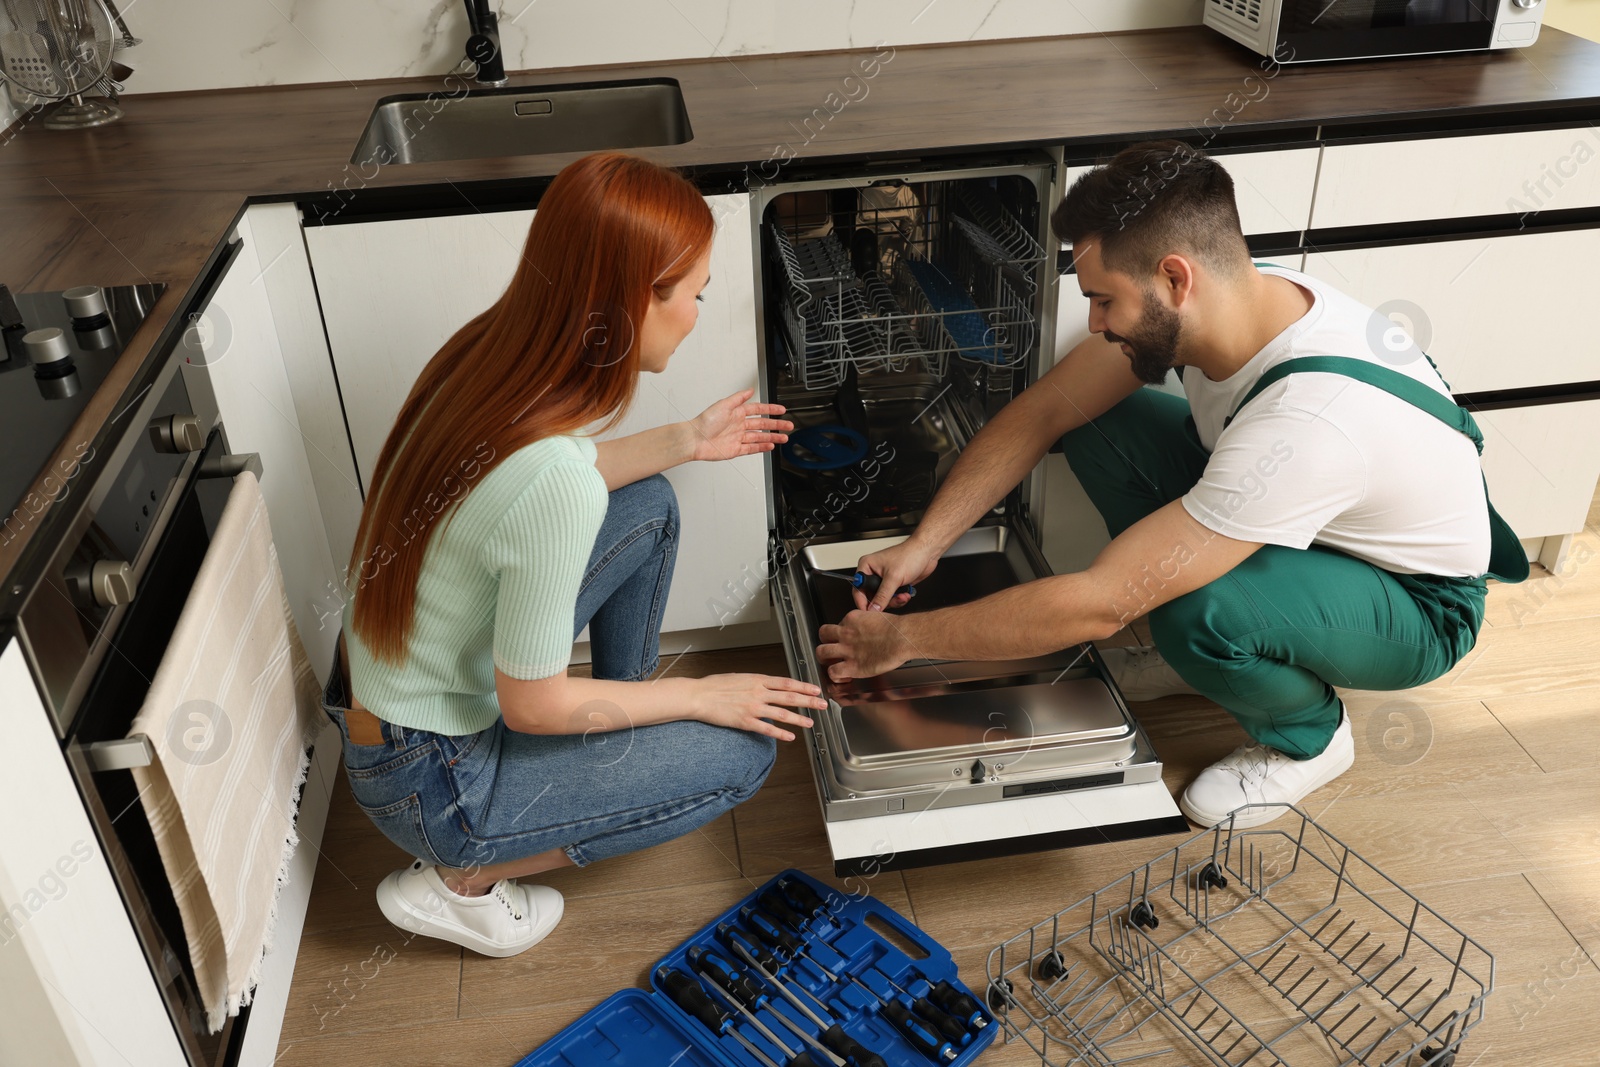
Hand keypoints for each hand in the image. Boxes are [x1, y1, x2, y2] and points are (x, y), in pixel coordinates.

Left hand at [687, 389, 792, 462]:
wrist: (695, 440)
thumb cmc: (704, 422)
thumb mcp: (723, 404)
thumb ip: (738, 398)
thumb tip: (749, 390)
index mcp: (737, 413)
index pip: (758, 409)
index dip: (770, 409)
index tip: (781, 410)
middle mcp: (738, 425)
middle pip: (762, 424)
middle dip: (776, 424)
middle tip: (788, 425)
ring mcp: (738, 438)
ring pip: (760, 437)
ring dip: (772, 437)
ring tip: (784, 437)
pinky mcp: (736, 449)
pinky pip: (752, 448)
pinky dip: (762, 447)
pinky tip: (770, 446)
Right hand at [691, 673, 825, 740]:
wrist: (699, 695)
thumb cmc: (715, 685)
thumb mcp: (739, 677)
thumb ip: (755, 683)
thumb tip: (767, 686)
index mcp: (757, 680)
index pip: (787, 683)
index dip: (804, 686)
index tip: (816, 689)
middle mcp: (758, 692)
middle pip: (790, 697)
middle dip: (809, 701)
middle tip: (823, 705)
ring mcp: (753, 707)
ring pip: (782, 714)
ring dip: (799, 719)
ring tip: (811, 723)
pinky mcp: (745, 721)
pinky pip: (767, 729)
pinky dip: (780, 734)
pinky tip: (790, 737)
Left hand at [816, 610, 913, 681]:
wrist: (902, 637)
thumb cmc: (896, 628)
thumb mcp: (876, 616)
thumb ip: (867, 622)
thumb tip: (867, 627)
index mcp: (852, 619)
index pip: (837, 625)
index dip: (839, 634)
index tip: (844, 639)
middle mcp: (846, 632)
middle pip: (823, 635)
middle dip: (826, 642)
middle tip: (832, 650)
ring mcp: (847, 649)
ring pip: (821, 652)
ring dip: (826, 659)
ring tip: (833, 663)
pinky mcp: (853, 666)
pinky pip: (833, 671)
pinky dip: (835, 676)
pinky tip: (844, 677)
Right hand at [853, 537, 939, 611]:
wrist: (926, 553)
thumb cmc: (910, 555)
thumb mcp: (894, 577)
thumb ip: (882, 596)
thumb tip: (873, 609)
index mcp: (867, 566)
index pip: (858, 589)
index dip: (863, 603)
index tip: (869, 613)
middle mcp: (873, 573)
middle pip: (870, 597)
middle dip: (884, 602)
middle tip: (893, 600)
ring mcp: (884, 580)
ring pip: (882, 600)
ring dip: (894, 601)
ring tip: (903, 595)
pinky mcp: (893, 585)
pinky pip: (891, 599)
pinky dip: (899, 599)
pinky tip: (906, 594)